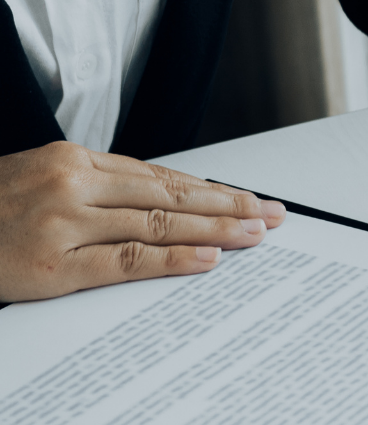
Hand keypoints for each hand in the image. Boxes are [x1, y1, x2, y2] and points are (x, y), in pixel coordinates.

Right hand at [0, 142, 287, 301]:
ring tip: (255, 235)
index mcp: (73, 159)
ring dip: (216, 230)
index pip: (160, 176)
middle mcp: (72, 183)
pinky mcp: (54, 265)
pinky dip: (173, 259)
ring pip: (158, 224)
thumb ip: (95, 188)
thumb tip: (161, 203)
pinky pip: (127, 261)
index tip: (248, 197)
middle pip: (170, 195)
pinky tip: (209, 260)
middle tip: (272, 214)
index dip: (210, 188)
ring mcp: (64, 223)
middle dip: (229, 204)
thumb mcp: (38, 181)